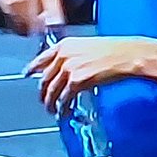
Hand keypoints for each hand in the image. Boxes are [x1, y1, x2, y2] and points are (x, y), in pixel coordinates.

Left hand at [25, 36, 152, 114]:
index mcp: (66, 45)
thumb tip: (65, 67)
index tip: (27, 73)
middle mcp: (64, 55)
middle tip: (43, 100)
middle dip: (43, 92)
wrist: (129, 55)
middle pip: (45, 78)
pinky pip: (64, 97)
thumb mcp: (88, 47)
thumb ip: (73, 55)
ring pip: (52, 90)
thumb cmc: (115, 50)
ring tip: (52, 110)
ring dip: (50, 102)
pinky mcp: (78, 81)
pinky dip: (62, 107)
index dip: (32, 68)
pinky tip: (63, 111)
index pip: (42, 58)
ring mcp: (70, 68)